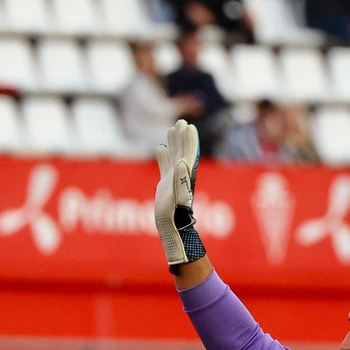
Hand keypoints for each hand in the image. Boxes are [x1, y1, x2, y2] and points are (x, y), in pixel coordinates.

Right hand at [153, 119, 203, 270]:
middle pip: (182, 151)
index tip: (189, 126)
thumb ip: (179, 180)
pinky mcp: (165, 184)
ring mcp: (173, 178)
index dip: (189, 140)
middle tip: (181, 122)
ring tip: (172, 129)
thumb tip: (182, 162)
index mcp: (185, 176)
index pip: (188, 154)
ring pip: (173, 156)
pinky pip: (164, 165)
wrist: (170, 227)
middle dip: (182, 137)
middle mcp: (180, 175)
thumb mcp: (176, 198)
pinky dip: (163, 155)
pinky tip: (159, 147)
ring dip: (174, 143)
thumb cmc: (174, 216)